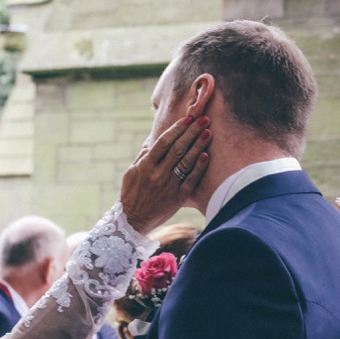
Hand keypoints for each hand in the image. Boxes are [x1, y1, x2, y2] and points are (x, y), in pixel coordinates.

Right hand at [120, 116, 210, 233]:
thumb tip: (152, 138)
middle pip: (178, 149)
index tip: (187, 118)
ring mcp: (169, 186)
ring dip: (198, 146)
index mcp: (146, 166)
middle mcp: (158, 174)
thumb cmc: (131, 194)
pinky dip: (199, 167)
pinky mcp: (178, 197)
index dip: (177, 129)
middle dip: (192, 132)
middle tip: (203, 119)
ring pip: (186, 162)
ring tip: (208, 132)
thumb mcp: (131, 172)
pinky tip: (206, 155)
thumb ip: (143, 155)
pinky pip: (191, 180)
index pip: (163, 142)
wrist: (133, 220)